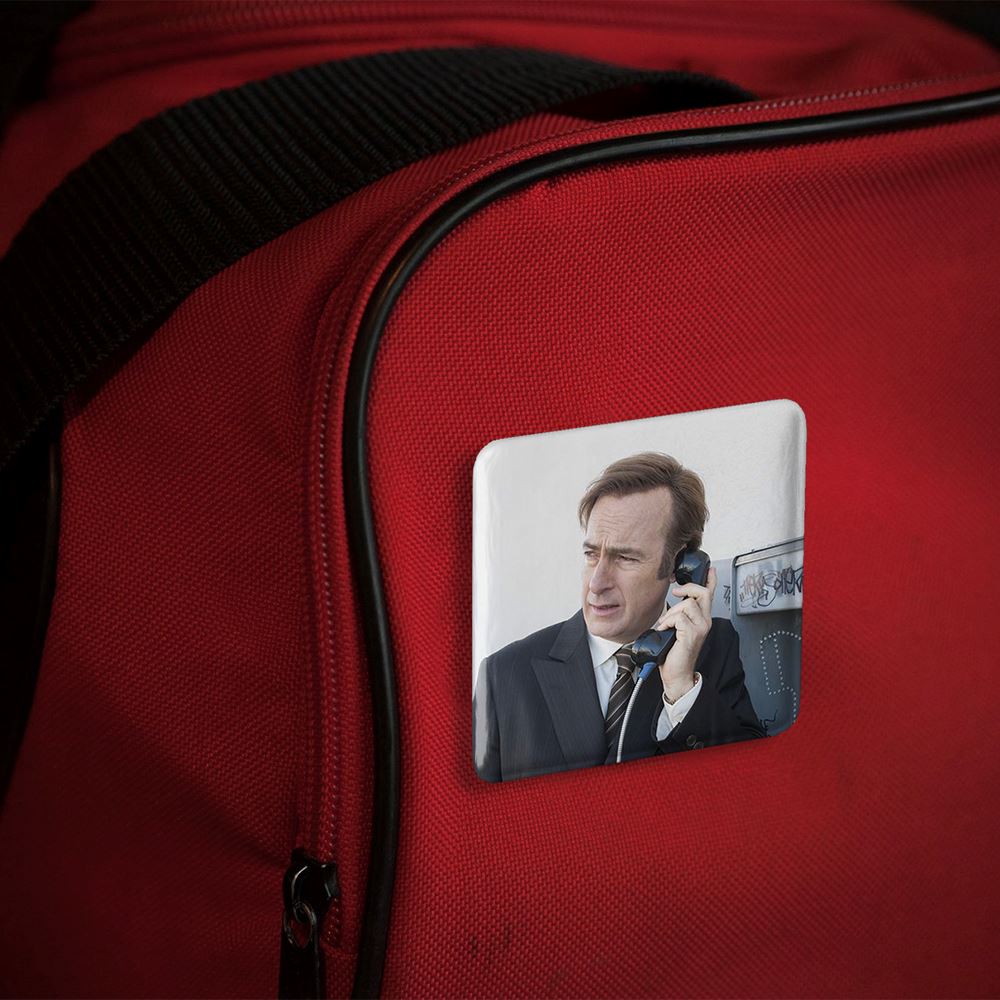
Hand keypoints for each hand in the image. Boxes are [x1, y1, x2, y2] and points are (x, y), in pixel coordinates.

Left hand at [652, 566, 716, 701]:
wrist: (676, 673)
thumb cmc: (675, 653)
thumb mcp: (677, 628)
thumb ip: (679, 615)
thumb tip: (672, 603)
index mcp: (702, 619)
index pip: (710, 595)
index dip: (710, 580)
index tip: (710, 569)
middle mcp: (705, 622)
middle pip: (702, 593)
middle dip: (687, 588)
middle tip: (675, 593)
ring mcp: (701, 628)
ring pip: (687, 604)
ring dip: (671, 613)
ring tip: (666, 624)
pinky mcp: (692, 634)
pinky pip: (679, 617)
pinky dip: (668, 622)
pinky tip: (665, 630)